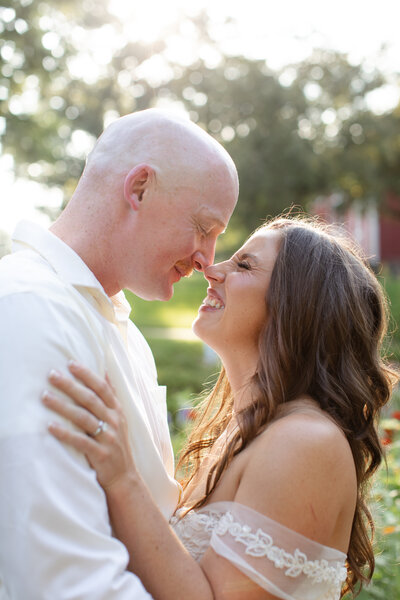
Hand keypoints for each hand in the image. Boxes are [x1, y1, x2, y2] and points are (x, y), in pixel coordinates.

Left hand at [42, 361, 135, 490]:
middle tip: (52, 375)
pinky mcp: (100, 454)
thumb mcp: (118, 418)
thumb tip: (105, 371)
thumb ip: (111, 397)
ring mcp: (108, 437)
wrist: (124, 476)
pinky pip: (80, 441)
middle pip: (90, 399)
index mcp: (117, 410)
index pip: (102, 387)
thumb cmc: (116, 443)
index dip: (87, 374)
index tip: (70, 363)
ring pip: (82, 417)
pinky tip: (50, 426)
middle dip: (69, 385)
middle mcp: (114, 421)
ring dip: (62, 406)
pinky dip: (65, 433)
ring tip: (44, 397)